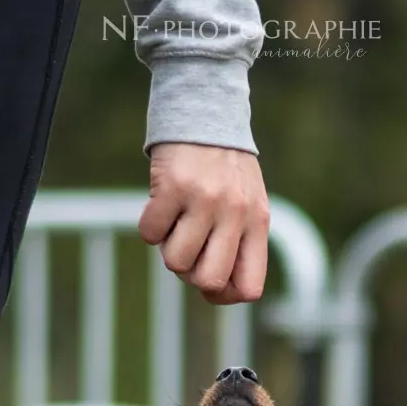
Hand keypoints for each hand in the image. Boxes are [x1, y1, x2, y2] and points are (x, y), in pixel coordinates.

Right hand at [138, 142, 269, 304]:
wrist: (205, 110)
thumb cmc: (224, 168)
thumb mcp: (246, 203)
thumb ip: (237, 243)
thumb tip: (211, 290)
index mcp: (257, 222)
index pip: (248, 288)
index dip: (223, 295)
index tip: (209, 280)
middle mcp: (235, 213)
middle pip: (208, 281)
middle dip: (191, 274)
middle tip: (188, 247)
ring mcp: (204, 200)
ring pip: (175, 262)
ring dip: (167, 248)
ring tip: (176, 222)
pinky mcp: (173, 186)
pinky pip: (149, 234)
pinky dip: (149, 226)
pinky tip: (161, 204)